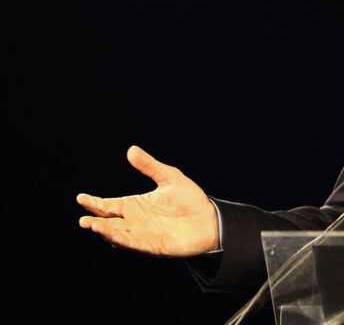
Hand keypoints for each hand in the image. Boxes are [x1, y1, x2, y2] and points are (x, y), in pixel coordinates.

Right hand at [77, 145, 220, 256]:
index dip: (95, 202)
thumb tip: (131, 150)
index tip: (81, 198)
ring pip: (119, 235)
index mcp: (136, 205)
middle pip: (109, 223)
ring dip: (107, 232)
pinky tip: (115, 237)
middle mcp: (135, 221)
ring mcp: (144, 235)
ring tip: (94, 226)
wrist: (210, 219)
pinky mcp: (155, 246)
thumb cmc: (190, 199)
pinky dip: (125, 241)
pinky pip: (136, 244)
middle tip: (83, 220)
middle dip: (95, 222)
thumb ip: (149, 166)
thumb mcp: (170, 178)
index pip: (110, 205)